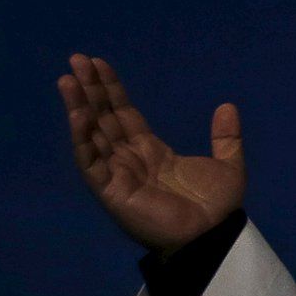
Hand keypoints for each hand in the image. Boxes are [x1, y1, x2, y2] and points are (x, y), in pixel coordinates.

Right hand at [58, 53, 244, 253]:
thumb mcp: (227, 165)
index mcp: (151, 151)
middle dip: (89, 89)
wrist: (212, 236)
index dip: (111, 89)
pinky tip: (77, 115)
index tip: (98, 64)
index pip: (124, 114)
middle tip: (76, 59)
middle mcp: (129, 159)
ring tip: (67, 79)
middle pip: (104, 118)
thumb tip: (228, 106)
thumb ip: (226, 137)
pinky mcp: (111, 191)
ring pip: (92, 135)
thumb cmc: (215, 208)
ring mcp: (117, 174)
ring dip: (79, 107)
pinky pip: (92, 162)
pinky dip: (83, 139)